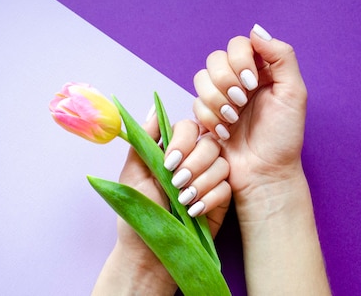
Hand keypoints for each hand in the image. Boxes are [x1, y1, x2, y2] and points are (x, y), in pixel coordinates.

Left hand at [92, 116, 230, 294]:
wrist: (149, 251)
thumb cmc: (138, 212)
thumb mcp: (133, 172)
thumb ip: (144, 139)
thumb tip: (153, 108)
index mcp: (172, 149)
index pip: (189, 127)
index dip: (183, 140)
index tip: (168, 162)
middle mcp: (193, 160)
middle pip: (210, 143)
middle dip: (194, 163)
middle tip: (176, 183)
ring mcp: (209, 179)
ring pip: (221, 164)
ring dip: (202, 182)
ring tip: (182, 201)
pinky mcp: (221, 199)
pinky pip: (226, 188)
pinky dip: (210, 198)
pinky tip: (194, 211)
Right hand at [193, 24, 307, 209]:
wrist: (266, 174)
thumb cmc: (284, 137)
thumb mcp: (294, 94)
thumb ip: (282, 57)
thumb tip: (256, 30)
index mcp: (262, 71)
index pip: (239, 45)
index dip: (240, 60)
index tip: (252, 83)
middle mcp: (240, 80)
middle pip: (215, 59)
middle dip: (225, 82)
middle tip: (241, 103)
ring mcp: (221, 98)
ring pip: (201, 79)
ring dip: (215, 100)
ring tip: (233, 120)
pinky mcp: (207, 117)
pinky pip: (195, 104)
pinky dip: (210, 118)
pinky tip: (225, 133)